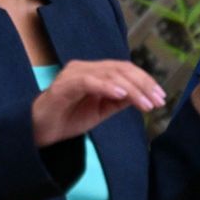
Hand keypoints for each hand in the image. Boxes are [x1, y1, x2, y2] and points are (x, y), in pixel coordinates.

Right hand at [31, 59, 166, 146]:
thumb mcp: (100, 111)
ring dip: (131, 88)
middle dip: (143, 84)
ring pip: (109, 73)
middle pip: (121, 68)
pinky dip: (106, 86)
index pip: (125, 69)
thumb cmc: (68, 119)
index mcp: (95, 72)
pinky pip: (88, 81)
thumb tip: (142, 96)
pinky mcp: (63, 85)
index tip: (160, 96)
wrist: (38, 131)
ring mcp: (74, 74)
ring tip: (145, 103)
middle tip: (158, 100)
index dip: (145, 80)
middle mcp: (85, 67)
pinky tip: (120, 94)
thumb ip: (118, 101)